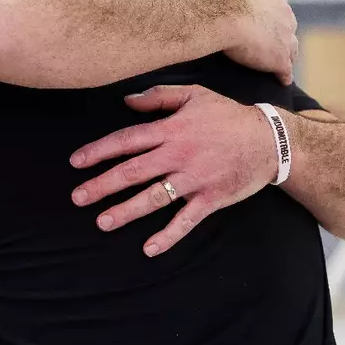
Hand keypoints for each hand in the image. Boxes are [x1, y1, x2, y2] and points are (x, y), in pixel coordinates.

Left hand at [69, 85, 278, 256]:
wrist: (269, 140)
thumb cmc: (228, 116)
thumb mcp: (195, 95)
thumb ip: (160, 97)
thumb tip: (127, 101)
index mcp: (171, 130)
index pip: (127, 140)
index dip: (99, 151)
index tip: (75, 163)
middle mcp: (178, 156)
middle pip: (133, 172)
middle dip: (102, 185)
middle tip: (77, 198)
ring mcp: (194, 179)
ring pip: (154, 197)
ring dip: (126, 211)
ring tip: (102, 222)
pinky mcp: (211, 199)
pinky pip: (186, 221)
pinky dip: (168, 236)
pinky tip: (149, 249)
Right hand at [204, 0, 296, 85]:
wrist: (224, 12)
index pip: (275, 4)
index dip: (268, 13)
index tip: (259, 20)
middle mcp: (284, 12)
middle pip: (287, 25)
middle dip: (280, 33)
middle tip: (269, 42)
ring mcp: (285, 35)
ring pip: (292, 47)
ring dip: (287, 54)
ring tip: (281, 63)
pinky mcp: (280, 57)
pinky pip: (286, 69)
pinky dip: (284, 74)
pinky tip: (281, 79)